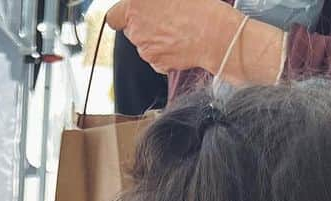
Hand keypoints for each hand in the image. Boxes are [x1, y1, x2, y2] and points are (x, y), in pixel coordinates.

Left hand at [106, 0, 236, 75]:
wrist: (215, 33)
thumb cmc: (199, 8)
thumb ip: (150, 1)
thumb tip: (148, 4)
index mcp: (136, 7)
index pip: (114, 16)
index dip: (123, 15)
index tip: (133, 14)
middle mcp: (136, 30)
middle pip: (131, 30)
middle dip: (144, 25)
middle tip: (165, 17)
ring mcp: (145, 49)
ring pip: (144, 44)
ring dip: (155, 37)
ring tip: (177, 28)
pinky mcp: (157, 64)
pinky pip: (156, 57)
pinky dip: (164, 51)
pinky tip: (180, 41)